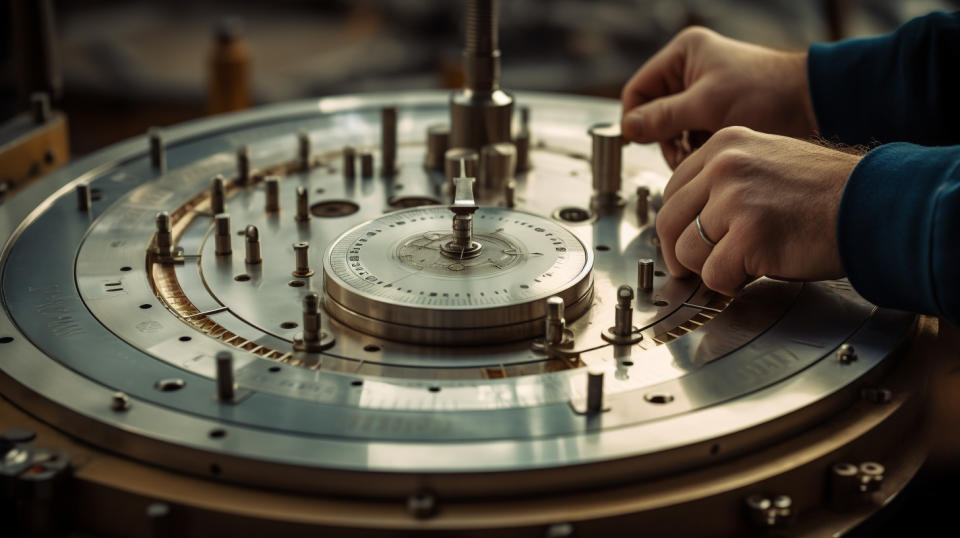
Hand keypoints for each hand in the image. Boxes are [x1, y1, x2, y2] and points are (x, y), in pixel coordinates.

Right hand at [621, 27, 817, 167]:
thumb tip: (628, 129)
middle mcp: (689, 72)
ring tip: (699, 156)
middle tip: (681, 154)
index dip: (637, 119)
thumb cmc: (767, 93)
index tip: (644, 142)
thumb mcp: (707, 105)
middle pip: (652, 114)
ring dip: (680, 148)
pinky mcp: (715, 115)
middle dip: (664, 138)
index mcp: (683, 55)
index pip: (638, 91)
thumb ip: (663, 117)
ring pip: (670, 130)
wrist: (812, 106)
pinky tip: (710, 155)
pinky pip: (689, 137)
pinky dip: (695, 151)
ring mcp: (702, 95)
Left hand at [656, 126, 859, 294]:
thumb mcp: (767, 164)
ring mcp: (735, 198)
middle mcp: (725, 165)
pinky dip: (731, 283)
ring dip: (709, 268)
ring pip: (686, 252)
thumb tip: (690, 219)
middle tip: (697, 267)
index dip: (680, 224)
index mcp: (725, 145)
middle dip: (680, 253)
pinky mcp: (749, 233)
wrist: (873, 205)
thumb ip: (725, 182)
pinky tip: (757, 270)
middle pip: (668, 222)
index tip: (689, 240)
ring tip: (742, 263)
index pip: (673, 190)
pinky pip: (714, 275)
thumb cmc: (827, 193)